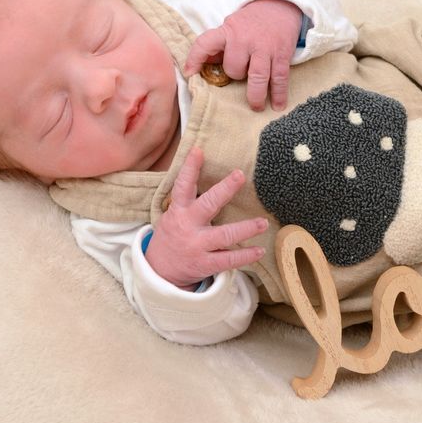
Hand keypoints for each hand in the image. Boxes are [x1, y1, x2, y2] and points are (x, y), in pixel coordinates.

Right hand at [144, 147, 267, 288]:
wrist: (159, 271)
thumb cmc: (172, 235)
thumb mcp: (173, 214)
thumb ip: (187, 199)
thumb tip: (205, 172)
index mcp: (179, 211)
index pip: (183, 186)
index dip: (189, 168)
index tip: (198, 151)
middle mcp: (188, 226)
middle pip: (208, 205)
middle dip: (225, 189)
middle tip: (240, 175)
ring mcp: (197, 246)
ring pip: (224, 235)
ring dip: (246, 228)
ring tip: (263, 222)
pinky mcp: (205, 264)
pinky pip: (228, 260)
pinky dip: (245, 256)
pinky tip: (259, 251)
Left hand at [183, 0, 302, 111]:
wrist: (280, 4)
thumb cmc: (252, 20)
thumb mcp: (232, 25)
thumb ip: (220, 45)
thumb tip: (203, 66)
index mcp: (228, 30)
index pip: (205, 43)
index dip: (195, 59)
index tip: (190, 74)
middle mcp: (245, 39)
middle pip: (233, 68)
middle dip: (236, 75)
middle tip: (242, 75)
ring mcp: (265, 48)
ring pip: (257, 77)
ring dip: (256, 95)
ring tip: (256, 106)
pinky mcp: (281, 54)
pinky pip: (279, 78)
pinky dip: (278, 94)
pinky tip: (277, 105)